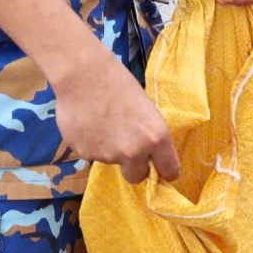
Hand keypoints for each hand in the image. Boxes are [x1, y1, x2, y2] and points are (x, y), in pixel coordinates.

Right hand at [52, 51, 179, 183]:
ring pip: (112, 162)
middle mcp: (133, 152)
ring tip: (103, 122)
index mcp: (156, 138)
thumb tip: (148, 155)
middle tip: (128, 149)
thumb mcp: (147, 111)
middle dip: (135, 167)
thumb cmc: (120, 85)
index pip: (169, 171)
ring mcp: (107, 155)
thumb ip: (150, 137)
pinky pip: (92, 154)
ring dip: (110, 149)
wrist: (83, 75)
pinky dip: (91, 144)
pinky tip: (88, 123)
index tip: (163, 169)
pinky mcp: (84, 154)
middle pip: (137, 177)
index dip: (165, 170)